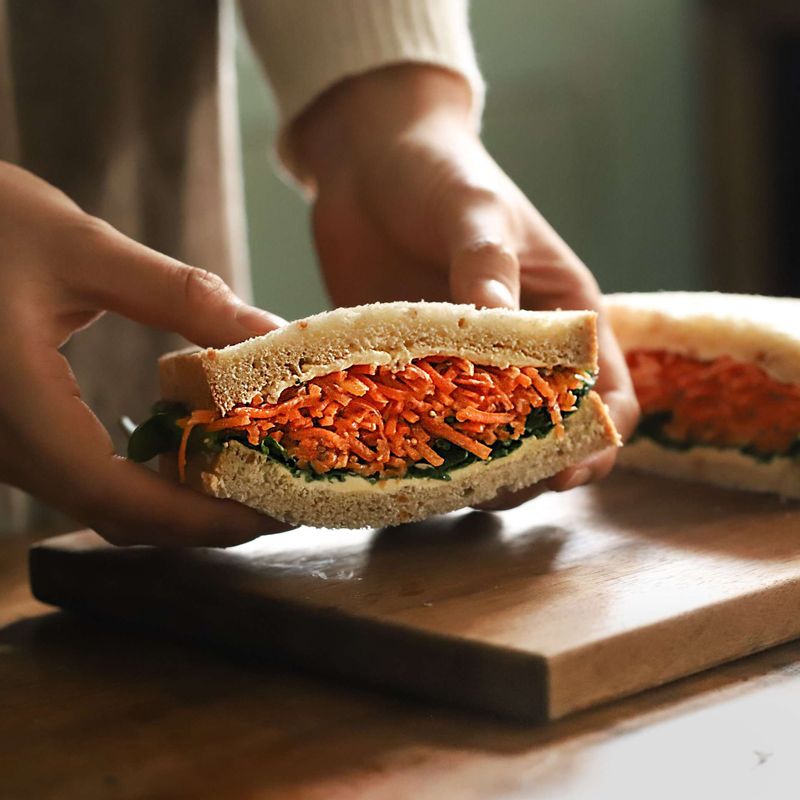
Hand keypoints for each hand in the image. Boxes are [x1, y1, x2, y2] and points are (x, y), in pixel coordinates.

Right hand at [0, 162, 289, 545]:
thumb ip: (178, 296)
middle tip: (280, 497)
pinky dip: (148, 477)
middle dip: (205, 519)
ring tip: (252, 473)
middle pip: (117, 516)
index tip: (275, 513)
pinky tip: (192, 448)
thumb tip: (269, 334)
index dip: (204, 520)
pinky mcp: (12, 429)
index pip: (119, 501)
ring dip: (181, 502)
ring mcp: (4, 444)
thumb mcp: (80, 246)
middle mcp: (4, 445)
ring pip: (101, 503)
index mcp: (15, 405)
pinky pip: (85, 477)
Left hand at [293, 66, 638, 502]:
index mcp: (563, 313)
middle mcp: (521, 351)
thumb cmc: (442, 173)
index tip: (564, 468)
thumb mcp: (474, 209)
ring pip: (485, 441)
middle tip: (492, 487)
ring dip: (473, 469)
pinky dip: (416, 445)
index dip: (595, 439)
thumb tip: (497, 320)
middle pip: (547, 436)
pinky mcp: (411, 368)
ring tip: (444, 483)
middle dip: (530, 470)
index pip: (608, 395)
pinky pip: (421, 422)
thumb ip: (487, 263)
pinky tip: (394, 459)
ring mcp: (464, 366)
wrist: (370, 161)